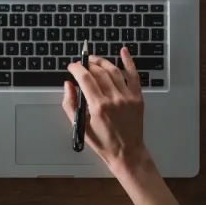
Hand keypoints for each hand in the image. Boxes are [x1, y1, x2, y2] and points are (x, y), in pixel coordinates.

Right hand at [63, 48, 150, 172]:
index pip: (85, 78)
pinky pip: (134, 75)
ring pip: (113, 71)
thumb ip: (70, 104)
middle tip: (81, 64)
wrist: (127, 152)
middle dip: (87, 64)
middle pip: (99, 72)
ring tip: (94, 60)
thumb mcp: (80, 126)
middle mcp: (113, 99)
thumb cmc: (103, 142)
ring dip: (102, 62)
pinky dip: (129, 62)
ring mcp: (127, 97)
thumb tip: (68, 85)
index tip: (72, 67)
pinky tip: (124, 51)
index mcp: (98, 106)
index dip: (76, 68)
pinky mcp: (137, 97)